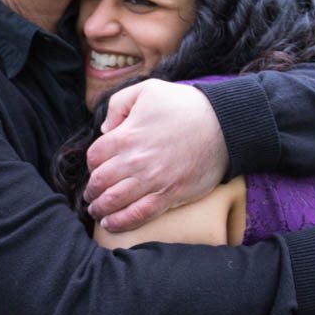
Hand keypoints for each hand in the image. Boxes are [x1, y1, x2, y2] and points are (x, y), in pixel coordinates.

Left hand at [83, 80, 228, 232]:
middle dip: (91, 190)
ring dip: (100, 208)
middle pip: (100, 182)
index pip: (94, 156)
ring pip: (115, 201)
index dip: (91, 164)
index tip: (96, 168)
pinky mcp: (170, 195)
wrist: (224, 124)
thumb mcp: (147, 90)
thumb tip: (105, 129)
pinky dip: (121, 223)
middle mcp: (135, 161)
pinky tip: (111, 224)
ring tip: (96, 211)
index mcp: (127, 135)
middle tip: (90, 195)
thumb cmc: (185, 105)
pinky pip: (139, 214)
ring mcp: (153, 180)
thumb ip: (118, 104)